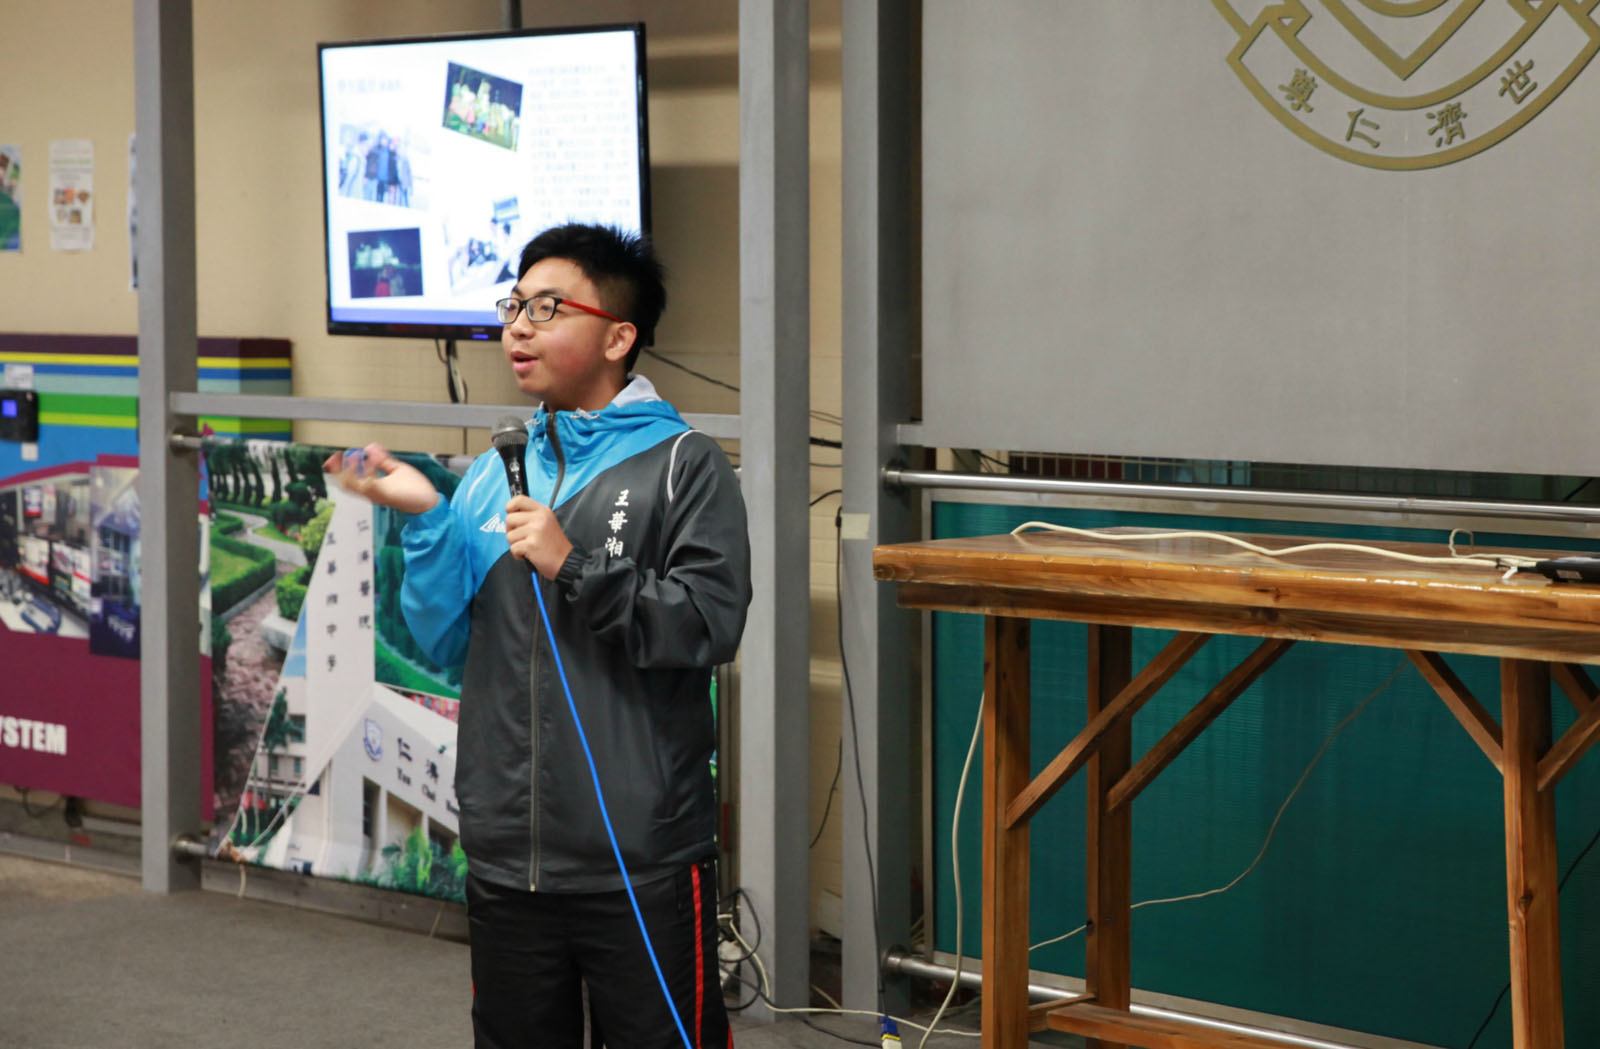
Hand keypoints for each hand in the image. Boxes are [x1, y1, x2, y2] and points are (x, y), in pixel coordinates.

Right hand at [322, 443, 439, 514]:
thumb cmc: (415, 489)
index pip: (349, 478)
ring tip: (353, 456)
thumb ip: (383, 460)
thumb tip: (370, 447)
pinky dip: (369, 472)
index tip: (334, 457)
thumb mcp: (397, 469)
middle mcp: (372, 492)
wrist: (429, 502)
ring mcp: (379, 495)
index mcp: (372, 486)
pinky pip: (372, 485)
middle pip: (347, 484)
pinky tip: (370, 461)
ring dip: (352, 470)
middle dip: (339, 470)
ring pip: (356, 485)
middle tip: (336, 457)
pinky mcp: (388, 495)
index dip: (338, 468)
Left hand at [505, 495, 573, 578]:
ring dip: (516, 544)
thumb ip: (532, 516)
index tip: (511, 514)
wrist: (566, 561)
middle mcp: (540, 518)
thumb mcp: (547, 523)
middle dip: (511, 530)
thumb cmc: (554, 545)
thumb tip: (511, 514)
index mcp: (543, 511)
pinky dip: (518, 554)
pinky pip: (513, 548)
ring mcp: (535, 531)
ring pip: (509, 535)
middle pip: (510, 518)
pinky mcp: (531, 544)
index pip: (519, 499)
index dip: (510, 506)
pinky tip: (529, 554)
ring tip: (529, 546)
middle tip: (522, 537)